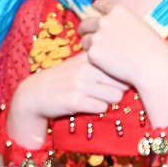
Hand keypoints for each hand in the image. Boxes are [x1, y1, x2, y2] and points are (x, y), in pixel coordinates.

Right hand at [8, 52, 127, 144]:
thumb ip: (103, 62)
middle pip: (123, 83)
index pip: (122, 66)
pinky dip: (98, 109)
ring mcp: (80, 84)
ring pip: (116, 96)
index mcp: (90, 57)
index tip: (122, 80)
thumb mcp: (81, 64)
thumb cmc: (65, 79)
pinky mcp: (75, 100)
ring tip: (96, 98)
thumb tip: (133, 64)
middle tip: (106, 92)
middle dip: (119, 89)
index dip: (124, 76)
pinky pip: (102, 108)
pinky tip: (87, 105)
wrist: (35, 94)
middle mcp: (86, 68)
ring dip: (109, 100)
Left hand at [78, 0, 167, 88]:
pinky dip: (95, 59)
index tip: (94, 6)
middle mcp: (106, 21)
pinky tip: (106, 65)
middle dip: (86, 29)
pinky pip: (88, 55)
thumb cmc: (154, 50)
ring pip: (85, 39)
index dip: (97, 5)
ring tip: (101, 55)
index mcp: (119, 11)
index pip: (102, 4)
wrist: (153, 66)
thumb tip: (117, 29)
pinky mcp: (93, 52)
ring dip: (90, 45)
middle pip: (87, 23)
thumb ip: (125, 24)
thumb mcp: (142, 27)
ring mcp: (98, 36)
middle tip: (86, 35)